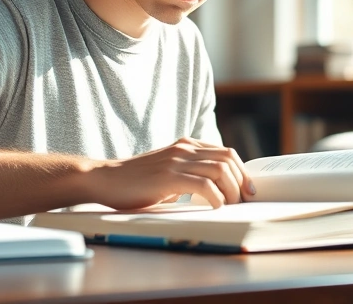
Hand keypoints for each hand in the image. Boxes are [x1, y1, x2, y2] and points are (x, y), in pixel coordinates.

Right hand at [88, 137, 255, 209]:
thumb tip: (213, 190)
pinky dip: (216, 198)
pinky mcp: (168, 176)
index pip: (226, 153)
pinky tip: (215, 207)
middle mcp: (184, 148)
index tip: (247, 190)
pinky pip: (204, 185)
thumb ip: (188, 174)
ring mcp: (176, 160)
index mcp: (186, 145)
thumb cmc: (135, 181)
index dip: (242, 172)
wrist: (105, 179)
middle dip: (242, 181)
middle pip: (229, 159)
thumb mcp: (168, 172)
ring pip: (220, 170)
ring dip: (231, 191)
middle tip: (243, 200)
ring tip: (229, 205)